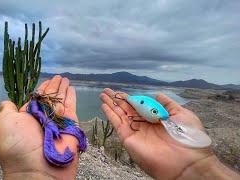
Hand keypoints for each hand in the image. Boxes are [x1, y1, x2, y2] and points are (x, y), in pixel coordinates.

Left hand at [0, 75, 78, 179]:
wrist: (36, 168)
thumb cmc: (16, 145)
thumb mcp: (3, 124)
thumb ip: (6, 110)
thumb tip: (6, 102)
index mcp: (26, 118)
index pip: (35, 100)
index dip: (41, 90)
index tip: (45, 81)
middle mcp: (42, 120)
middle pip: (50, 99)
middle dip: (53, 87)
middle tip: (58, 77)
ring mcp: (57, 122)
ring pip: (61, 101)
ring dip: (63, 89)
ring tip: (65, 78)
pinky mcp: (71, 126)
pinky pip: (72, 108)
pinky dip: (72, 98)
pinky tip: (72, 89)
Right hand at [100, 88, 238, 179]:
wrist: (187, 161)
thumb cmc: (189, 137)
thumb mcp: (182, 114)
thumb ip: (168, 104)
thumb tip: (157, 94)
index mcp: (156, 119)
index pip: (139, 106)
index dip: (130, 98)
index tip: (121, 92)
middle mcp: (144, 125)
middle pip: (127, 109)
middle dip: (117, 100)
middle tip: (107, 91)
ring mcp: (136, 132)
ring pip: (120, 115)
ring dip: (111, 105)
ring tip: (102, 95)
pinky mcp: (129, 139)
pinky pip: (118, 125)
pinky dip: (110, 115)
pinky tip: (104, 106)